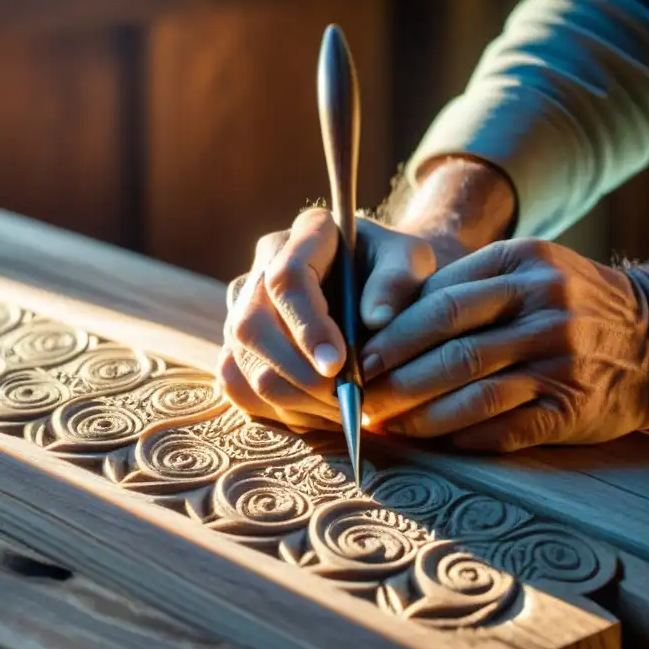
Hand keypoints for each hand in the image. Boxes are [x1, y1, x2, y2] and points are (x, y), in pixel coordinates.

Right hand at [218, 207, 457, 428]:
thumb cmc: (396, 272)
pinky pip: (236, 386)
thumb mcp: (412, 261)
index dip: (306, 326)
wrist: (377, 289)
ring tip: (340, 412)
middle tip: (346, 402)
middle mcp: (262, 265)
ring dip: (291, 399)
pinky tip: (318, 415)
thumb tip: (376, 319)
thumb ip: (399, 280)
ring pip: (240, 362)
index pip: (286, 279)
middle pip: (252, 326)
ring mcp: (242, 306)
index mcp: (304, 234)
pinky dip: (275, 411)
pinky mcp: (238, 344)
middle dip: (299, 375)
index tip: (338, 365)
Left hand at [361, 238, 648, 450]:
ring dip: (420, 415)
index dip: (390, 334)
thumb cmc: (571, 304)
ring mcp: (561, 357)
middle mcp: (544, 306)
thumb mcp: (528, 270)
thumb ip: (467, 287)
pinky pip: (505, 427)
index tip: (356, 358)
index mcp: (522, 263)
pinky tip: (437, 443)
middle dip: (394, 377)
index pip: (439, 301)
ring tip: (386, 425)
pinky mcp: (574, 405)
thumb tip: (384, 326)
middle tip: (359, 398)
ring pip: (471, 390)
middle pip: (449, 346)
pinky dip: (464, 436)